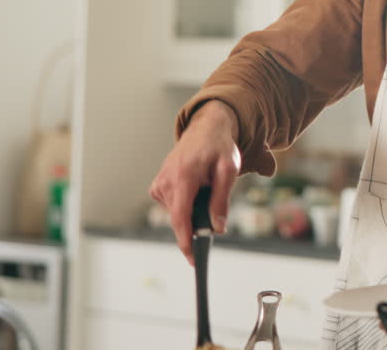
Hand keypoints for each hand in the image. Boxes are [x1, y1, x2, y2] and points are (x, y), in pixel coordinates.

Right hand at [148, 100, 241, 263]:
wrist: (206, 129)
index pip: (180, 216)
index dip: (185, 240)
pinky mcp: (158, 186)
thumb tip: (217, 227)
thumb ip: (222, 199)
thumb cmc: (218, 147)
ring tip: (207, 189)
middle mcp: (166, 181)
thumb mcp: (228, 170)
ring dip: (193, 211)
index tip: (191, 257)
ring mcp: (159, 184)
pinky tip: (195, 189)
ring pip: (177, 214)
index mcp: (184, 176)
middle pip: (179, 218)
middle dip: (196, 226)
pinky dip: (185, 204)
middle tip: (213, 222)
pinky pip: (173, 206)